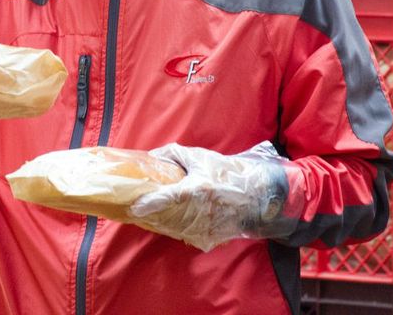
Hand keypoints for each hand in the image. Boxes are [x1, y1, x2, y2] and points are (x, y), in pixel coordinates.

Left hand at [129, 142, 293, 250]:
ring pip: (175, 229)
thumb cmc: (228, 173)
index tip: (134, 206)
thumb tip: (153, 157)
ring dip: (163, 223)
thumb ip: (173, 154)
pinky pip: (187, 236)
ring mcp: (205, 228)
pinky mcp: (210, 239)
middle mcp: (199, 212)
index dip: (148, 204)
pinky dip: (179, 229)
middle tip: (140, 210)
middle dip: (152, 215)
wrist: (258, 195)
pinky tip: (175, 221)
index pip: (166, 199)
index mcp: (196, 190)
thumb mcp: (200, 157)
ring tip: (154, 215)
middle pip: (166, 218)